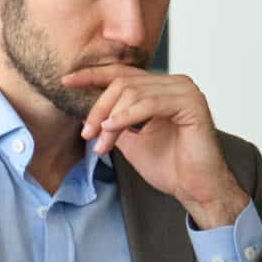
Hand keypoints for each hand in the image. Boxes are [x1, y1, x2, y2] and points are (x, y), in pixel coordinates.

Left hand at [61, 65, 247, 227]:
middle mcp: (176, 84)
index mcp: (164, 88)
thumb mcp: (131, 140)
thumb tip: (87, 112)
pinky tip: (113, 130)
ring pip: (133, 92)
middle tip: (87, 134)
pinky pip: (150, 103)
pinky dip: (127, 117)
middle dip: (99, 108)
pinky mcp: (193, 104)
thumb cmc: (170, 167)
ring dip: (111, 119)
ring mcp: (186, 91)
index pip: (124, 73)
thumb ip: (114, 121)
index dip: (93, 75)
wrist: (195, 188)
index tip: (66, 82)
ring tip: (102, 143)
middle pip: (124, 82)